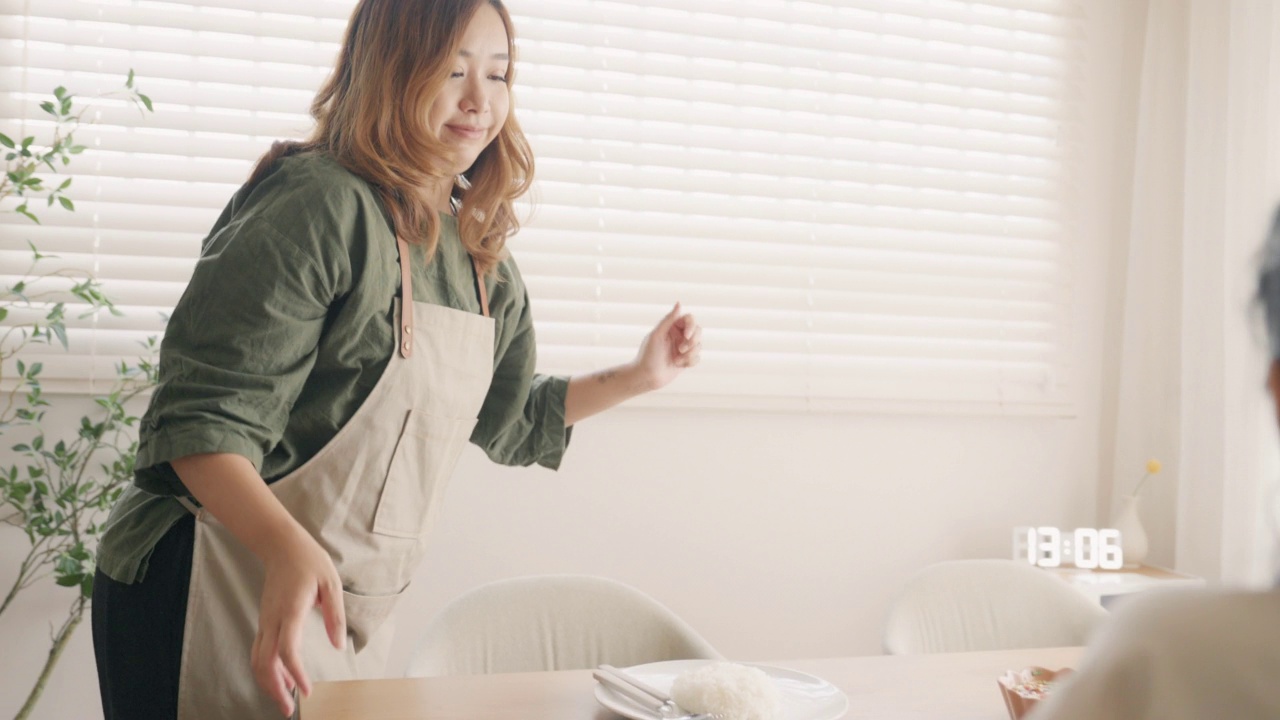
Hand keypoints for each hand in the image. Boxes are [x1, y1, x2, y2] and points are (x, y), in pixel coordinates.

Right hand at [252, 524, 345, 716]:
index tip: (306, 691)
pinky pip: (260, 650)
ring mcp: (265, 620)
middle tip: (290, 709)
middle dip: (274, 689)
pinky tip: (283, 677)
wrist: (281, 545)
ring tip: (286, 699)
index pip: (287, 649)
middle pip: (264, 662)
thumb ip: (335, 615)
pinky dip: (267, 669)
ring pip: (257, 659)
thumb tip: (338, 645)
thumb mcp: (331, 583)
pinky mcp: (265, 620)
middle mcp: (272, 619)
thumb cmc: (309, 561)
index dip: (295, 673)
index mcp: (290, 610)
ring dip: (268, 682)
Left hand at [633, 302, 701, 390]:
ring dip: (690, 353)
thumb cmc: (648, 355)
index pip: (689, 319)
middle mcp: (678, 335)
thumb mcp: (657, 335)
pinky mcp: (686, 359)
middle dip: (692, 341)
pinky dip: (690, 362)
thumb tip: (679, 303)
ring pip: (699, 345)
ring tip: (677, 360)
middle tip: (681, 349)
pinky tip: (679, 365)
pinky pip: (697, 357)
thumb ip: (669, 319)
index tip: (686, 336)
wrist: (647, 377)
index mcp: (671, 326)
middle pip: (698, 330)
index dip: (691, 326)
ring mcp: (683, 347)